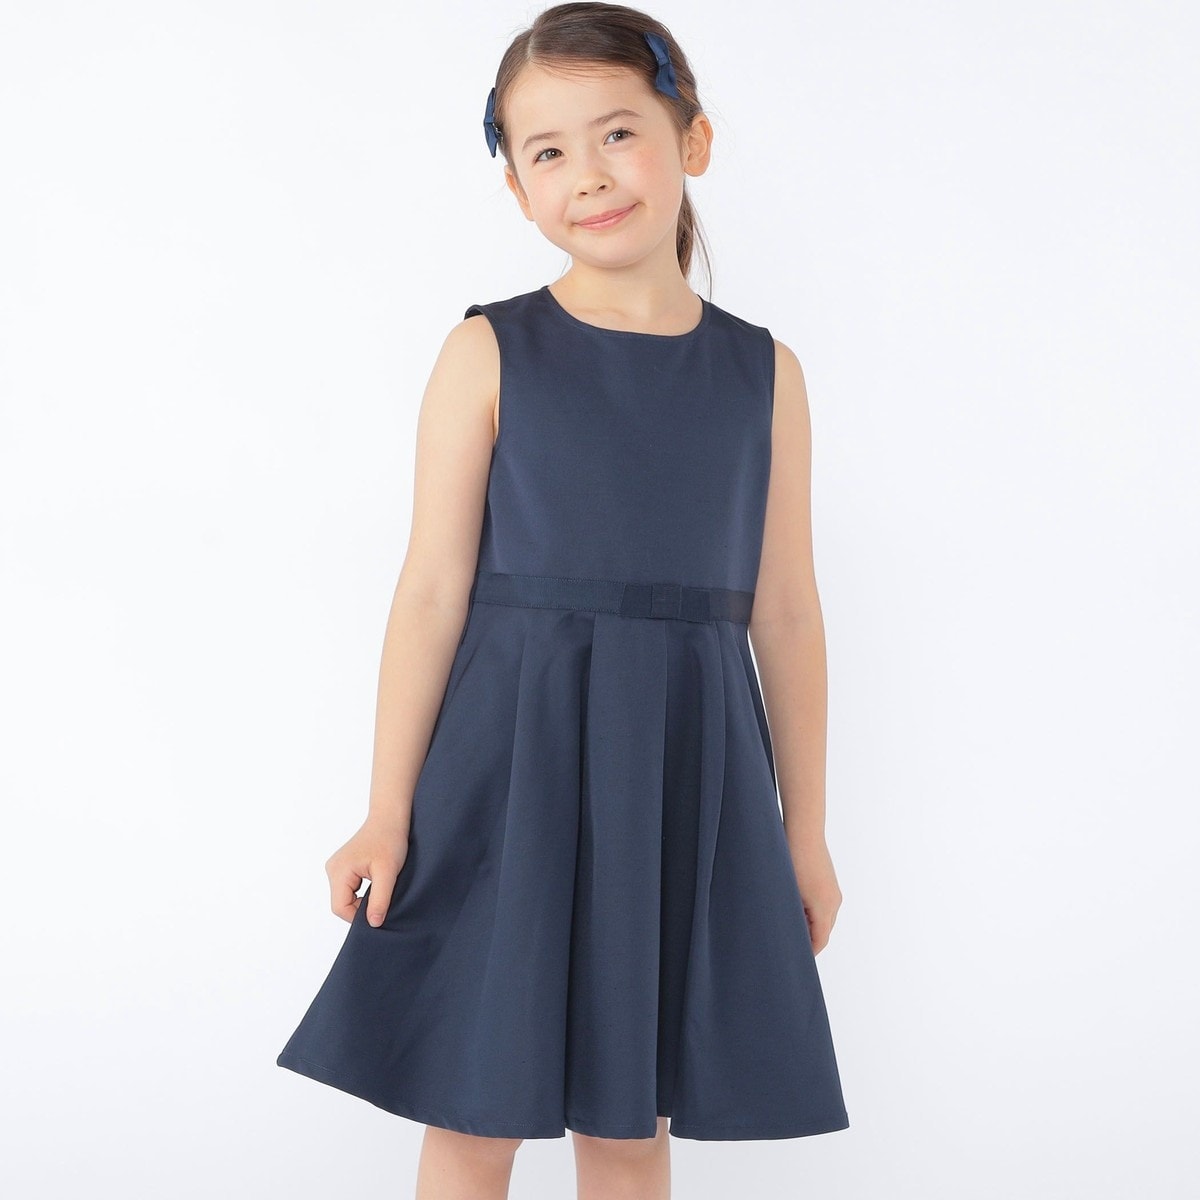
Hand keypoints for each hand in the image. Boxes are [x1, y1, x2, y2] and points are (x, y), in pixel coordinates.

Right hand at [325, 812, 410, 926]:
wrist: (390, 818)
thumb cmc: (389, 840)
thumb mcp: (387, 872)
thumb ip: (379, 899)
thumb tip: (373, 924)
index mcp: (338, 871)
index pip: (340, 908)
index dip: (359, 917)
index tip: (380, 912)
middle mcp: (333, 870)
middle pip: (342, 903)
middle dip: (362, 908)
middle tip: (383, 901)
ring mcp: (337, 867)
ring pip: (346, 897)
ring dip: (363, 899)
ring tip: (381, 889)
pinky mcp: (345, 866)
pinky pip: (350, 888)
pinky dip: (363, 891)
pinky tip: (377, 884)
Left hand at [786, 835, 842, 954]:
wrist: (803, 830)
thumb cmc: (792, 858)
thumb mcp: (789, 891)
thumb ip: (793, 915)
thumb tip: (790, 933)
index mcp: (825, 907)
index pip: (820, 941)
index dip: (807, 952)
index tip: (794, 959)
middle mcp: (834, 901)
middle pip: (823, 931)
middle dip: (808, 939)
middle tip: (787, 945)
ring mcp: (833, 891)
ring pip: (823, 919)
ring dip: (809, 925)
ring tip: (788, 925)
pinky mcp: (829, 882)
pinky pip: (823, 906)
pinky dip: (811, 912)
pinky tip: (794, 906)